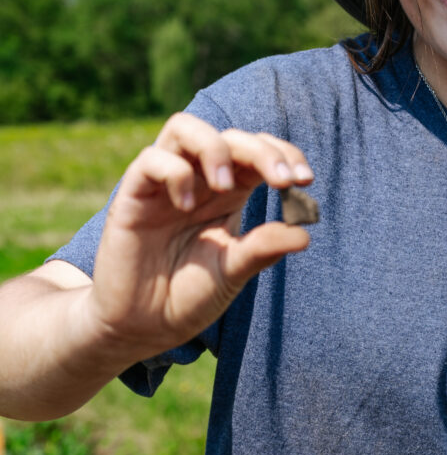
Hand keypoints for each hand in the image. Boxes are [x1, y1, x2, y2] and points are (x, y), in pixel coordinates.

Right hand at [86, 113, 313, 361]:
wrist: (143, 327)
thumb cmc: (190, 295)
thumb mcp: (234, 272)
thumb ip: (263, 248)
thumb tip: (305, 233)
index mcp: (229, 192)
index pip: (258, 152)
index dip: (283, 154)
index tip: (305, 180)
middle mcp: (198, 179)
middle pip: (230, 136)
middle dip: (262, 151)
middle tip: (282, 181)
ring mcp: (164, 184)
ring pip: (184, 128)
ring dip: (214, 148)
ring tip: (226, 187)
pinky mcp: (133, 195)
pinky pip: (151, 160)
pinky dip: (175, 174)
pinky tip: (185, 206)